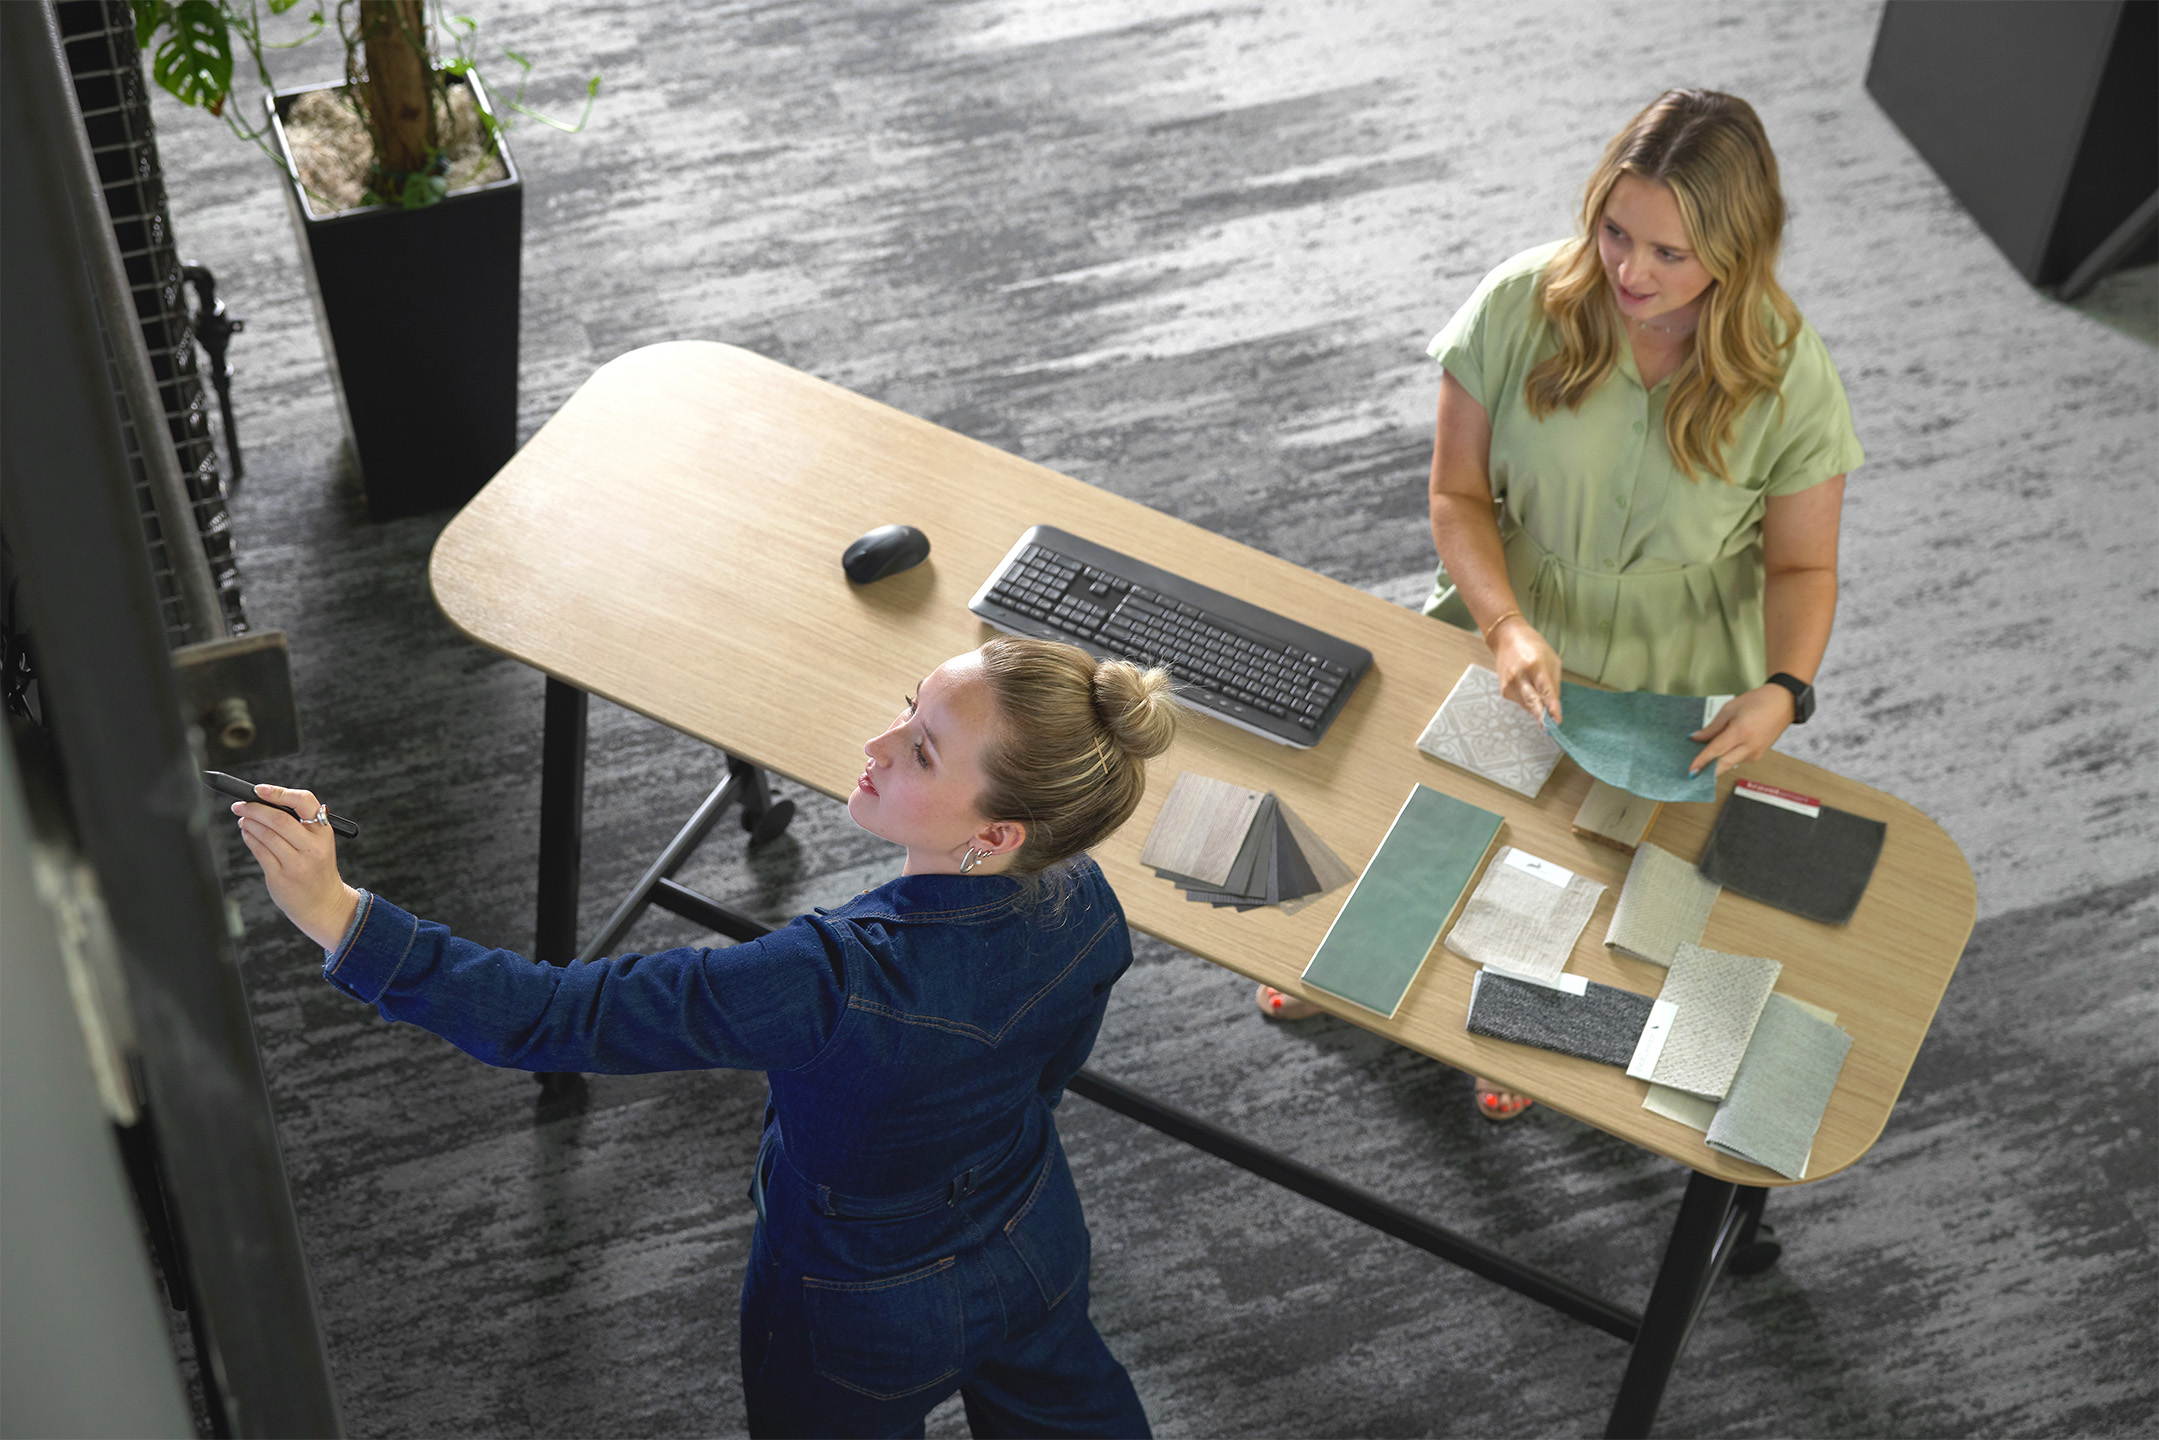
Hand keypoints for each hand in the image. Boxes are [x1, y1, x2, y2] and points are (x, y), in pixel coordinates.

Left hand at [233, 783, 360, 949]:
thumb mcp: (318, 842)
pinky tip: (247, 834)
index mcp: (324, 833)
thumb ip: (299, 824)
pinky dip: (249, 838)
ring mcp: (296, 864)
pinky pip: (259, 851)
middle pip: (279, 819)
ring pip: (266, 835)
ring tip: (242, 819)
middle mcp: (312, 848)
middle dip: (254, 808)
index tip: (259, 789)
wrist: (322, 902)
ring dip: (248, 823)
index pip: (304, 802)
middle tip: (240, 805)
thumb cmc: (316, 867)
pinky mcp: (280, 877)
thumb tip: (264, 803)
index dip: (279, 793)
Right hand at [1489, 615, 1562, 724]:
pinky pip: (1521, 702)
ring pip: (1528, 705)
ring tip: (1541, 696)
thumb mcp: (1552, 660)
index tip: (1557, 720)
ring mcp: (1509, 684)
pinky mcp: (1504, 691)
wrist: (1506, 638)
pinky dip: (1528, 701)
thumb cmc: (1534, 646)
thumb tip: (1553, 706)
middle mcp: (1519, 676)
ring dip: (1537, 707)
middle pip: (1532, 702)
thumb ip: (1554, 683)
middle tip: (1550, 729)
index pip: (1545, 690)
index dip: (1552, 707)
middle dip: (1542, 717)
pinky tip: (1529, 689)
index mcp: (1535, 665)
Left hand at [1689, 685, 1795, 779]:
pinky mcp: (1758, 755)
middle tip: (1694, 772)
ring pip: (1730, 762)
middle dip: (1707, 770)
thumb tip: (1696, 738)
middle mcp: (1750, 746)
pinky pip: (1738, 759)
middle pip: (1723, 764)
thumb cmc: (1758, 702)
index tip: (1691, 770)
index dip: (1702, 761)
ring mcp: (1756, 753)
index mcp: (1741, 731)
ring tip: (1708, 752)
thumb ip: (1712, 727)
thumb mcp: (1730, 709)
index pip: (1716, 750)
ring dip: (1717, 761)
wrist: (1783, 703)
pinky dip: (1728, 755)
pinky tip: (1725, 747)